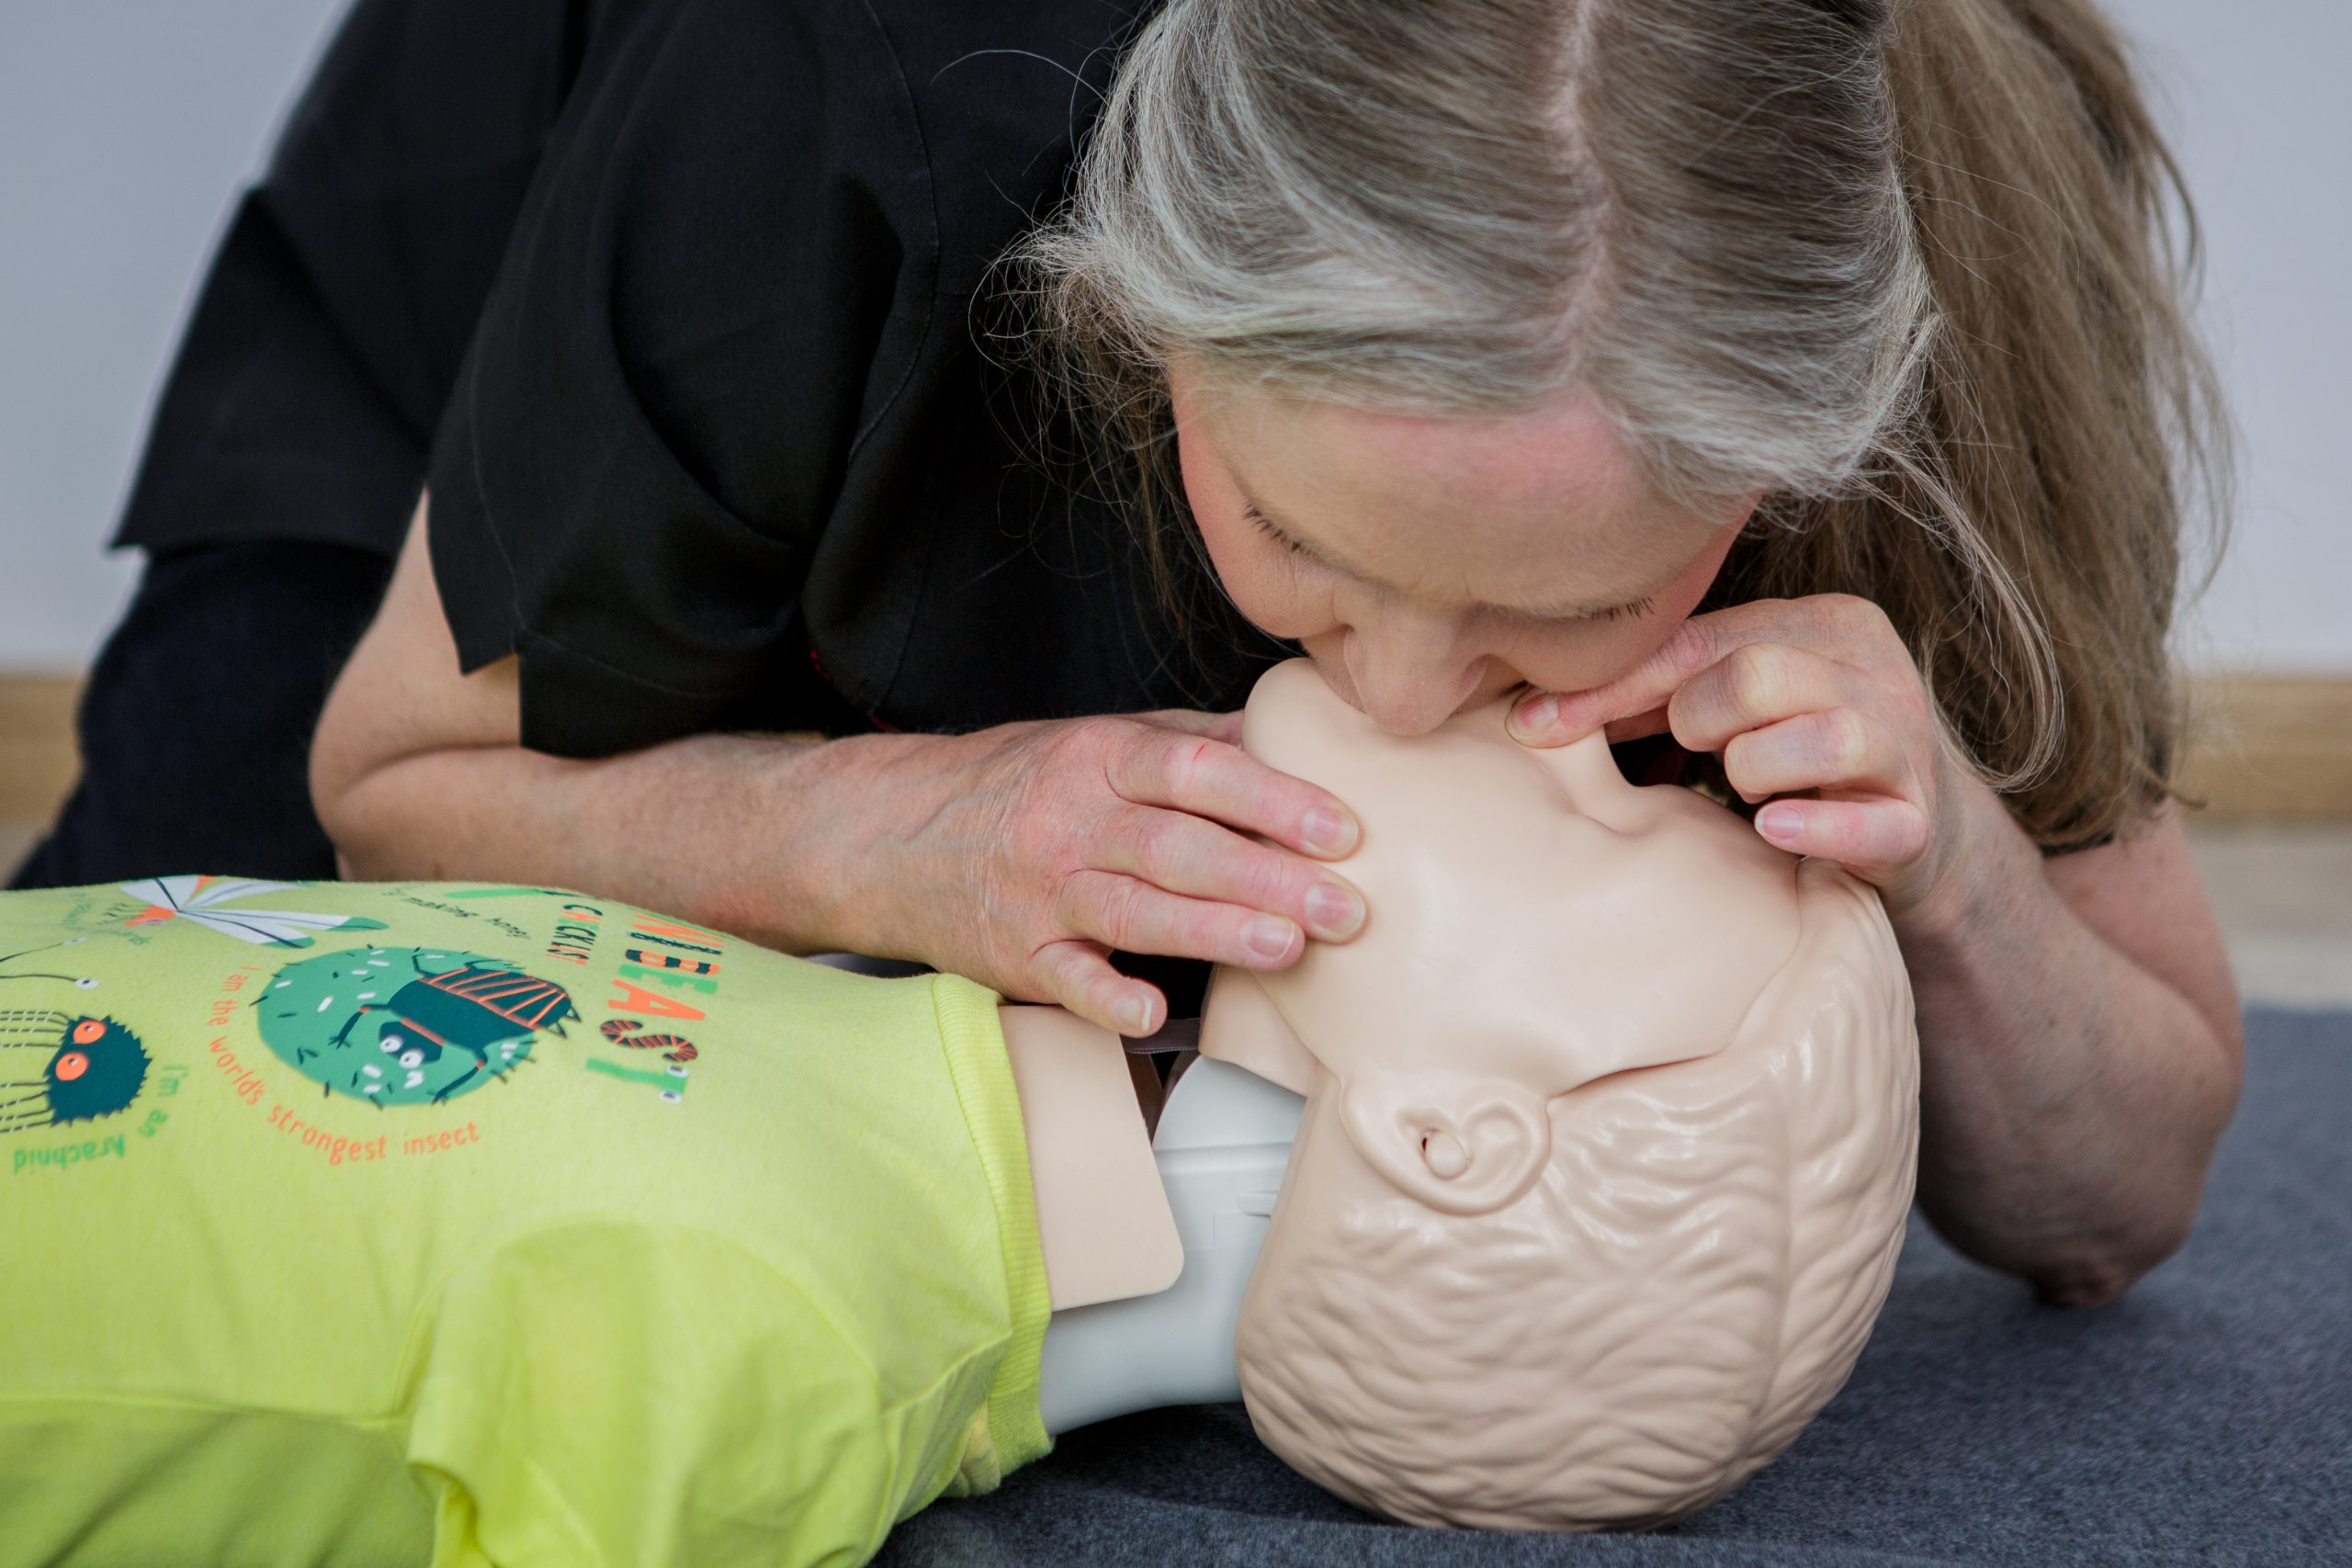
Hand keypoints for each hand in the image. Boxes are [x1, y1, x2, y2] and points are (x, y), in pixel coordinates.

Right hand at [848, 710, 1367, 1036]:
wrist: (890, 833)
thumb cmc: (1018, 782)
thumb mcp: (1097, 739)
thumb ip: (1193, 741)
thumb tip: (1294, 737)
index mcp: (1101, 756)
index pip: (1197, 771)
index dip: (1273, 799)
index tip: (1342, 830)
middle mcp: (1072, 820)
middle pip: (1177, 846)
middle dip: (1266, 878)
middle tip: (1344, 908)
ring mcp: (1042, 890)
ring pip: (1133, 911)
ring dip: (1212, 931)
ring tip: (1286, 949)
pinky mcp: (1015, 953)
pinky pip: (1063, 979)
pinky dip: (1106, 998)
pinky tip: (1153, 1012)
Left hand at [1503, 595, 1973, 916]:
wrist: (1915, 832)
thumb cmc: (1794, 758)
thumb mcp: (1731, 708)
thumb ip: (1653, 693)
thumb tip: (1533, 709)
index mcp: (1822, 622)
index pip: (1698, 640)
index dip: (1611, 685)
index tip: (1531, 725)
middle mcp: (1873, 668)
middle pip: (1756, 676)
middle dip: (1701, 722)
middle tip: (1699, 752)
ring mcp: (1904, 743)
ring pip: (1818, 736)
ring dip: (1756, 771)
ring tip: (1750, 792)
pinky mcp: (1918, 821)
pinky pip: (1870, 823)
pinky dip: (1817, 826)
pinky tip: (1772, 830)